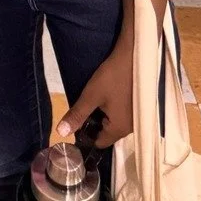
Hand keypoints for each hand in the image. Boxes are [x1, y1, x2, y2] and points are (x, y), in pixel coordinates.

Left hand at [57, 29, 133, 147]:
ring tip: (96, 101)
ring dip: (105, 115)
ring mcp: (137, 118)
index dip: (86, 135)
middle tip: (85, 107)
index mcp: (120, 129)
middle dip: (96, 124)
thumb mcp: (91, 95)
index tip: (77, 122)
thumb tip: (60, 133)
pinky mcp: (140, 108)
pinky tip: (109, 97)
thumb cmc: (113, 77)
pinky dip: (115, 110)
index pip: (100, 143)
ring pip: (116, 123)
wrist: (135, 57)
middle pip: (108, 133)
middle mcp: (131, 128)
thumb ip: (77, 115)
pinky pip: (123, 115)